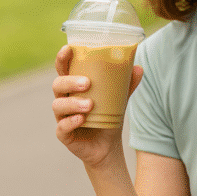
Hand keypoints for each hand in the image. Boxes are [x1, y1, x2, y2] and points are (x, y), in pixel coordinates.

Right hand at [51, 45, 142, 166]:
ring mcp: (62, 117)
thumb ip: (127, 84)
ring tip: (90, 104)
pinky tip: (82, 119)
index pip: (63, 69)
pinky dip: (71, 122)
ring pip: (58, 105)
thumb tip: (139, 68)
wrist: (107, 146)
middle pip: (58, 85)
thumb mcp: (119, 99)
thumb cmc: (109, 116)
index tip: (68, 49)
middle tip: (87, 83)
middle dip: (70, 81)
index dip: (62, 59)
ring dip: (72, 103)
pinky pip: (62, 127)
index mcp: (74, 86)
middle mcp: (64, 99)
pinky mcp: (63, 134)